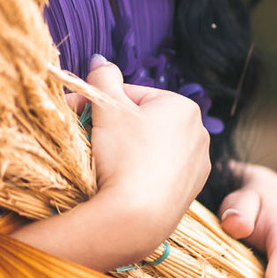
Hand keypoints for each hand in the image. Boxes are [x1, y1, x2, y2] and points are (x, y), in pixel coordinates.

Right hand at [16, 58, 210, 274]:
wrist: (136, 217)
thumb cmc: (124, 154)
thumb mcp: (108, 107)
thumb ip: (103, 77)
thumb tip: (100, 60)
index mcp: (183, 106)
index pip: (133, 95)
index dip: (102, 104)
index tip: (78, 113)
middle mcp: (199, 134)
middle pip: (143, 122)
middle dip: (114, 126)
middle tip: (87, 136)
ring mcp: (196, 167)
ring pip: (150, 148)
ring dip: (126, 149)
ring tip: (104, 162)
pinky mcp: (188, 194)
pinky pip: (157, 174)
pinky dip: (139, 173)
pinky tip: (122, 182)